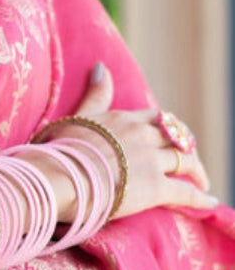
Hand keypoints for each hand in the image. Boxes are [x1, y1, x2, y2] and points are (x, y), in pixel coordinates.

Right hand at [56, 64, 216, 219]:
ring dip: (197, 172)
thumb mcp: (79, 116)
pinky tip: (209, 202)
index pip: (158, 119)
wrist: (61, 176)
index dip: (169, 129)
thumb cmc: (62, 149)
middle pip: (177, 138)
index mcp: (125, 119)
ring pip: (186, 162)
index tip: (172, 138)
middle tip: (190, 161)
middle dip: (187, 149)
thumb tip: (101, 67)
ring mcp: (152, 160)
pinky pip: (186, 192)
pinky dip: (200, 198)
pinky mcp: (156, 187)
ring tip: (201, 183)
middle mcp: (143, 135)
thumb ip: (95, 95)